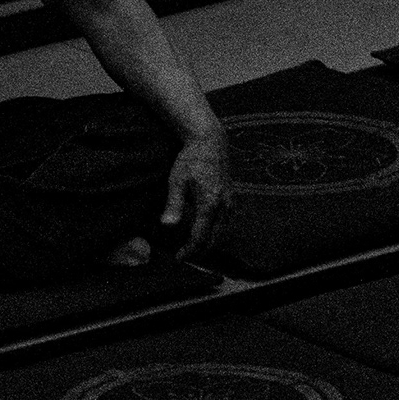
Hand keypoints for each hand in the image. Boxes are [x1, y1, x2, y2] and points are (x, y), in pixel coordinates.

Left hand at [160, 126, 229, 257]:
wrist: (210, 142)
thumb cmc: (191, 159)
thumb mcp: (177, 180)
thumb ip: (174, 205)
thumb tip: (167, 225)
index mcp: (210, 204)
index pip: (200, 237)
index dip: (189, 250)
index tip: (179, 257)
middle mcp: (224, 207)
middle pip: (214, 239)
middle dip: (200, 251)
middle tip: (185, 255)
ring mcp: (230, 204)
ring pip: (222, 233)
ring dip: (208, 242)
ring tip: (193, 246)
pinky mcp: (231, 200)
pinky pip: (225, 223)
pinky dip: (214, 231)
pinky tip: (204, 229)